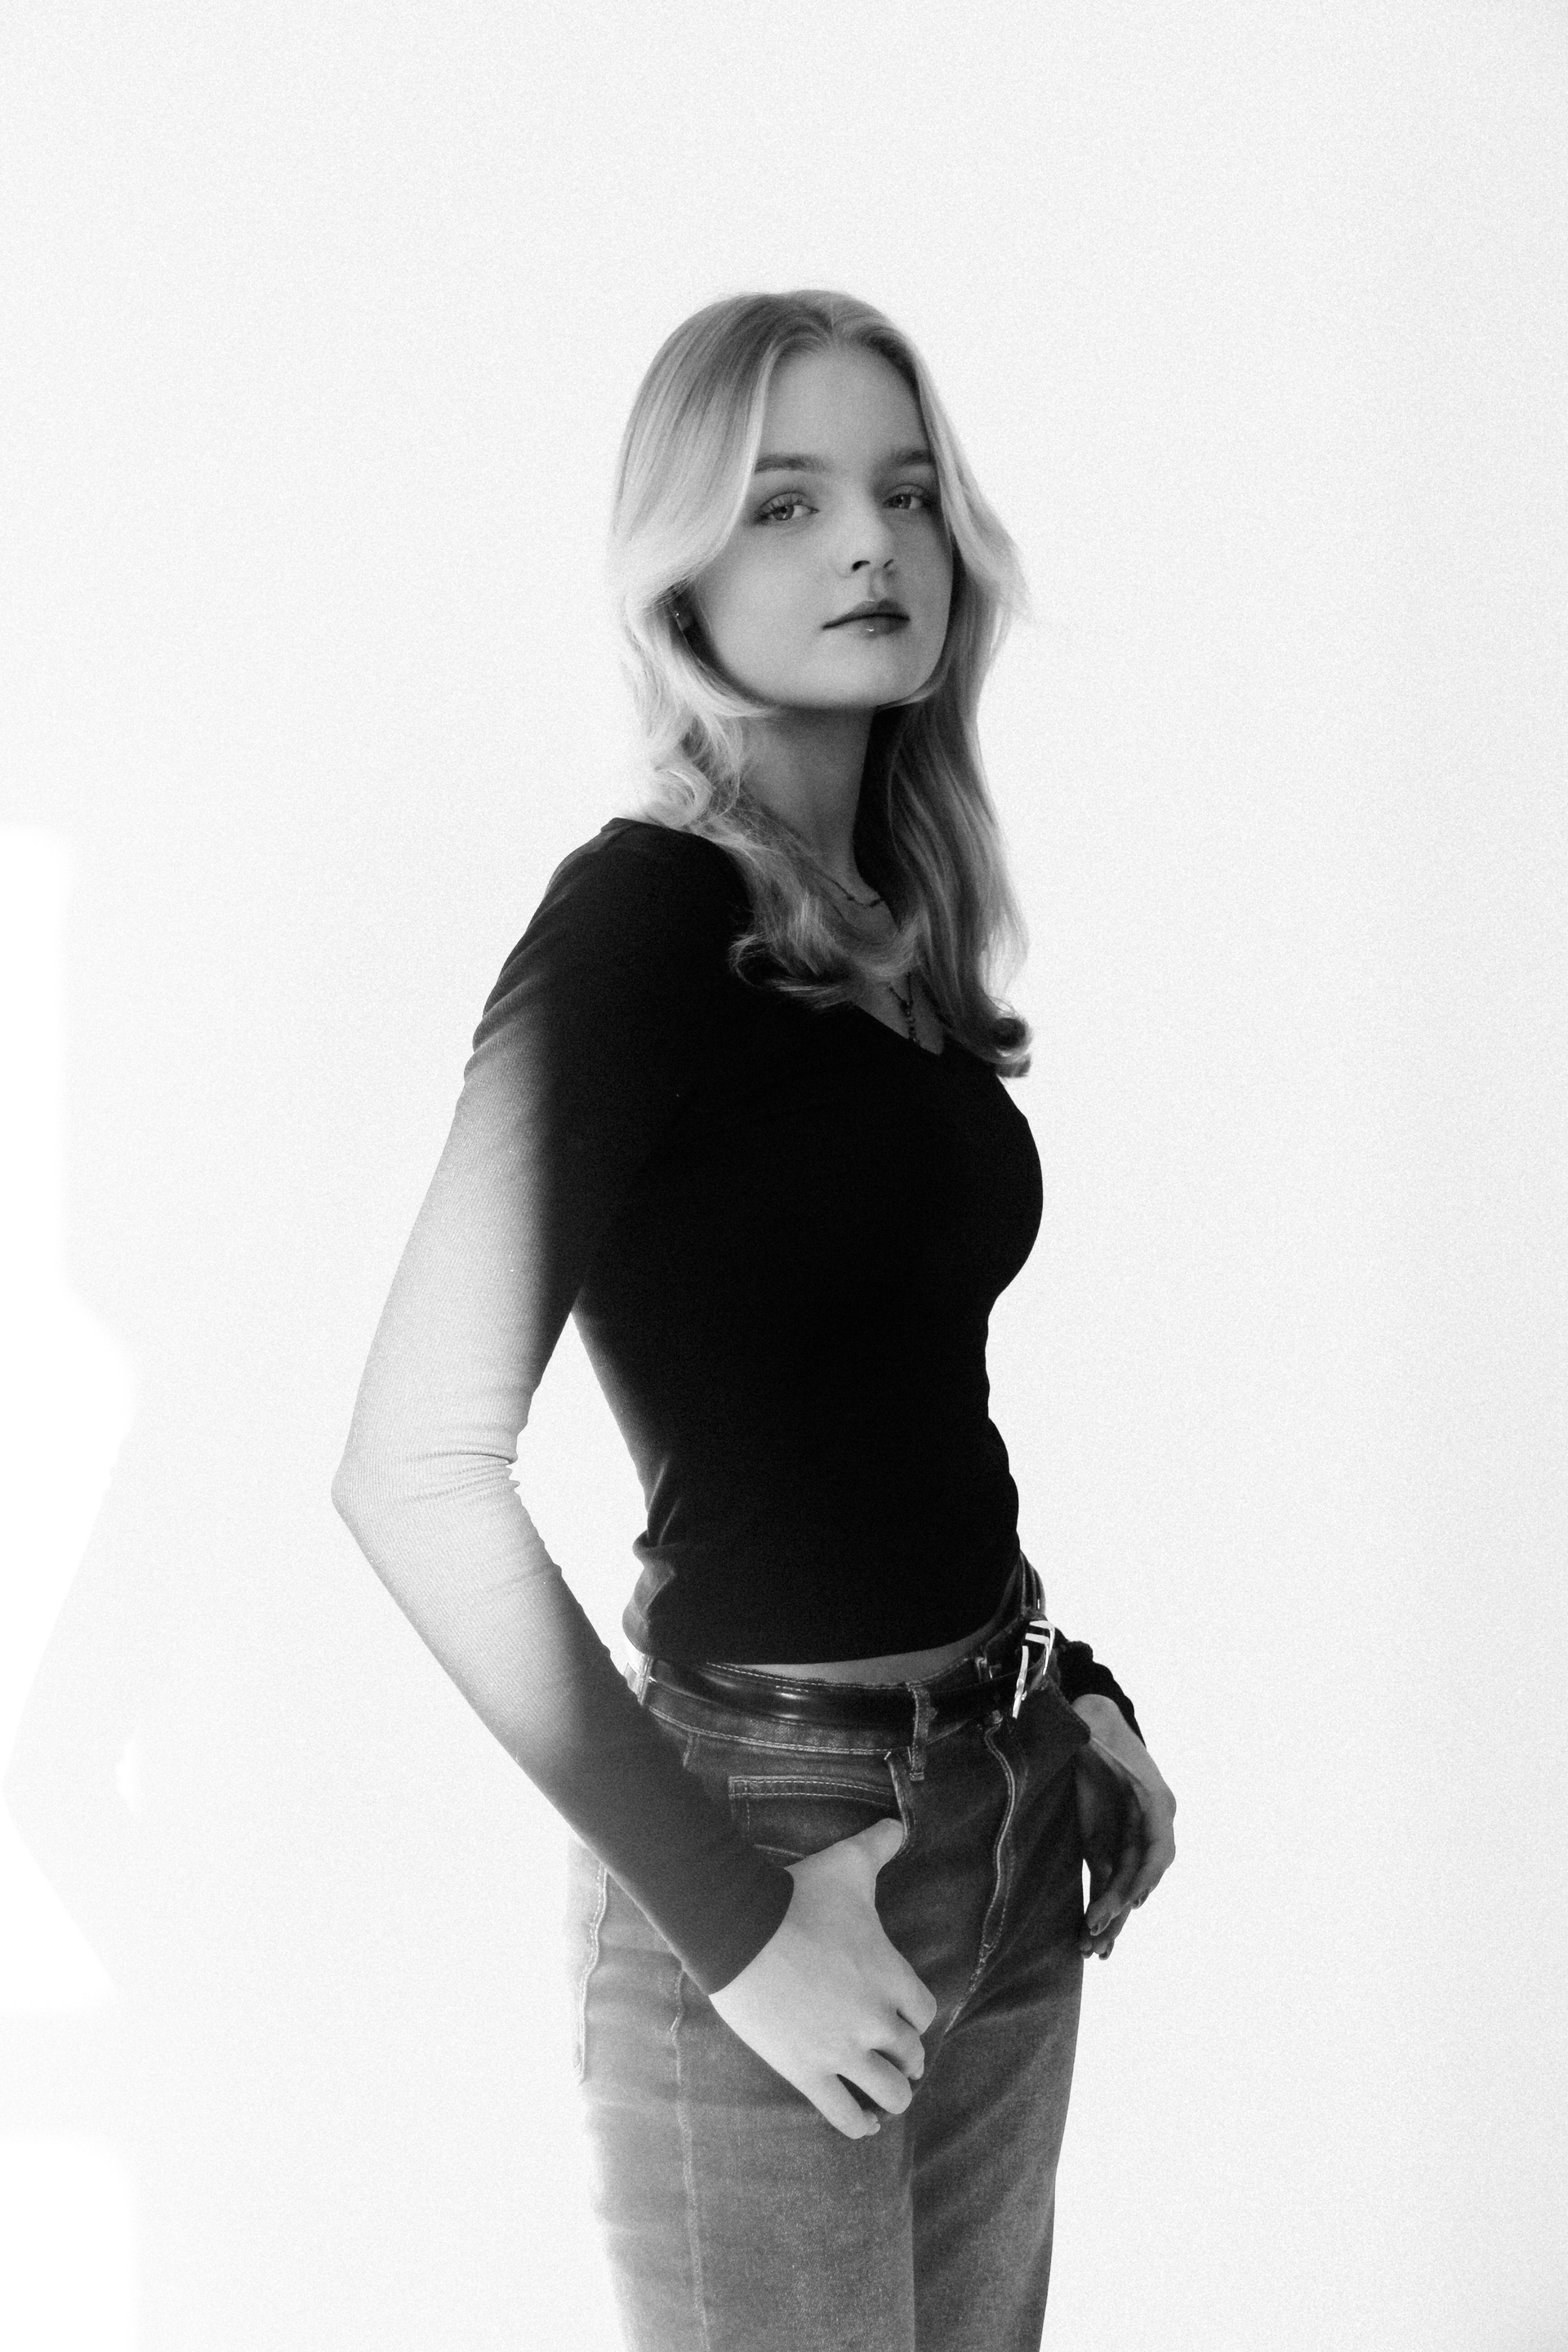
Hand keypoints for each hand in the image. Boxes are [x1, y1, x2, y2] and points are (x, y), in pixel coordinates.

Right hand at [709, 1817, 937, 2140]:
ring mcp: (842, 2050)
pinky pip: (844, 2114)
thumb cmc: (798, 1895)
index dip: (915, 2017)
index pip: (925, 2013)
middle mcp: (875, 2019)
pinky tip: (865, 2125)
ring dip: (892, 2095)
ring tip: (887, 2095)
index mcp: (891, 1976)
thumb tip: (899, 1823)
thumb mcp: (848, 1863)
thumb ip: (880, 1844)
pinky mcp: (807, 2071)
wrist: (741, 1928)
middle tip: (897, 2057)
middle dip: (906, 2057)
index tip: (905, 2019)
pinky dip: (859, 2124)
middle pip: (910, 2055)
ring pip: (888, 2093)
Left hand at [1071, 1695, 1176, 1959]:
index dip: (1145, 1875)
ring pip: (1124, 1887)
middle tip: (1097, 1932)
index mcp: (1156, 1802)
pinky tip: (1089, 1937)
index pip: (1158, 1848)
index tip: (1132, 1898)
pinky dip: (1099, 1908)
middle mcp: (1148, 1827)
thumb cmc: (1095, 1722)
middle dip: (1121, 1905)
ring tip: (1093, 1950)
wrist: (1089, 1720)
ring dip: (1111, 1918)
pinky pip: (1106, 1883)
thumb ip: (1092, 1735)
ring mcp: (1127, 1839)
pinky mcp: (1104, 1845)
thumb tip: (1084, 1735)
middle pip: (1140, 1876)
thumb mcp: (1095, 1726)